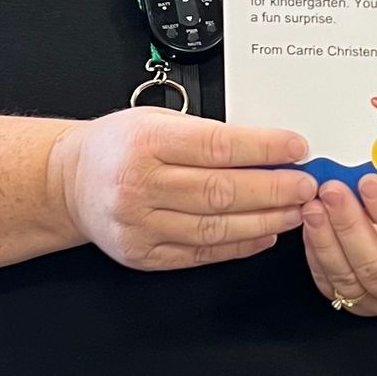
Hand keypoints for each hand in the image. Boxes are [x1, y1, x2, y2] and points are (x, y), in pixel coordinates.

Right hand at [53, 109, 316, 270]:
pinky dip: (239, 245)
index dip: (264, 149)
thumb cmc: (119, 146)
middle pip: (222, 191)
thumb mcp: (157, 120)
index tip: (296, 147)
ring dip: (265, 220)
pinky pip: (202, 252)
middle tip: (307, 185)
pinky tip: (265, 234)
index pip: (217, 146)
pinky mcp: (144, 254)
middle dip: (274, 189)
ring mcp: (141, 225)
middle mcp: (140, 186)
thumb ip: (207, 134)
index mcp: (146, 143)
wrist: (69, 182)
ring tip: (295, 211)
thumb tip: (270, 147)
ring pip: (216, 227)